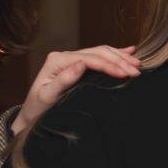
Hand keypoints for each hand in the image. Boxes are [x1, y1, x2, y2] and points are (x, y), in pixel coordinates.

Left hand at [14, 46, 139, 134]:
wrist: (30, 116)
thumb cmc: (38, 110)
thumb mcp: (47, 97)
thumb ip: (64, 80)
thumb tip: (81, 64)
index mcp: (58, 60)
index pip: (89, 59)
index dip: (110, 65)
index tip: (126, 73)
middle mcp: (65, 56)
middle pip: (98, 53)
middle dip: (119, 60)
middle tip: (137, 71)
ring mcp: (71, 59)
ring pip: (101, 52)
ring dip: (120, 57)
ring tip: (137, 63)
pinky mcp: (76, 65)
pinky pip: (98, 57)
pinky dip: (115, 54)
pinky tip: (129, 51)